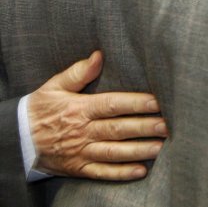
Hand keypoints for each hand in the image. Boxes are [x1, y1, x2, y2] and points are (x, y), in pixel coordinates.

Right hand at [28, 50, 166, 179]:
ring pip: (113, 152)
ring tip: (161, 147)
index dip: (136, 103)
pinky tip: (140, 171)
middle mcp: (82, 131)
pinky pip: (101, 172)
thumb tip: (99, 55)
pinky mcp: (79, 168)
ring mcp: (81, 152)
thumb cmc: (40, 110)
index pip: (112, 105)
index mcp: (80, 109)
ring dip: (138, 150)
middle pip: (118, 129)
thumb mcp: (54, 87)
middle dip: (144, 127)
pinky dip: (120, 173)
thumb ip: (78, 72)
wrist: (16, 140)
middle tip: (168, 125)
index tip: (157, 101)